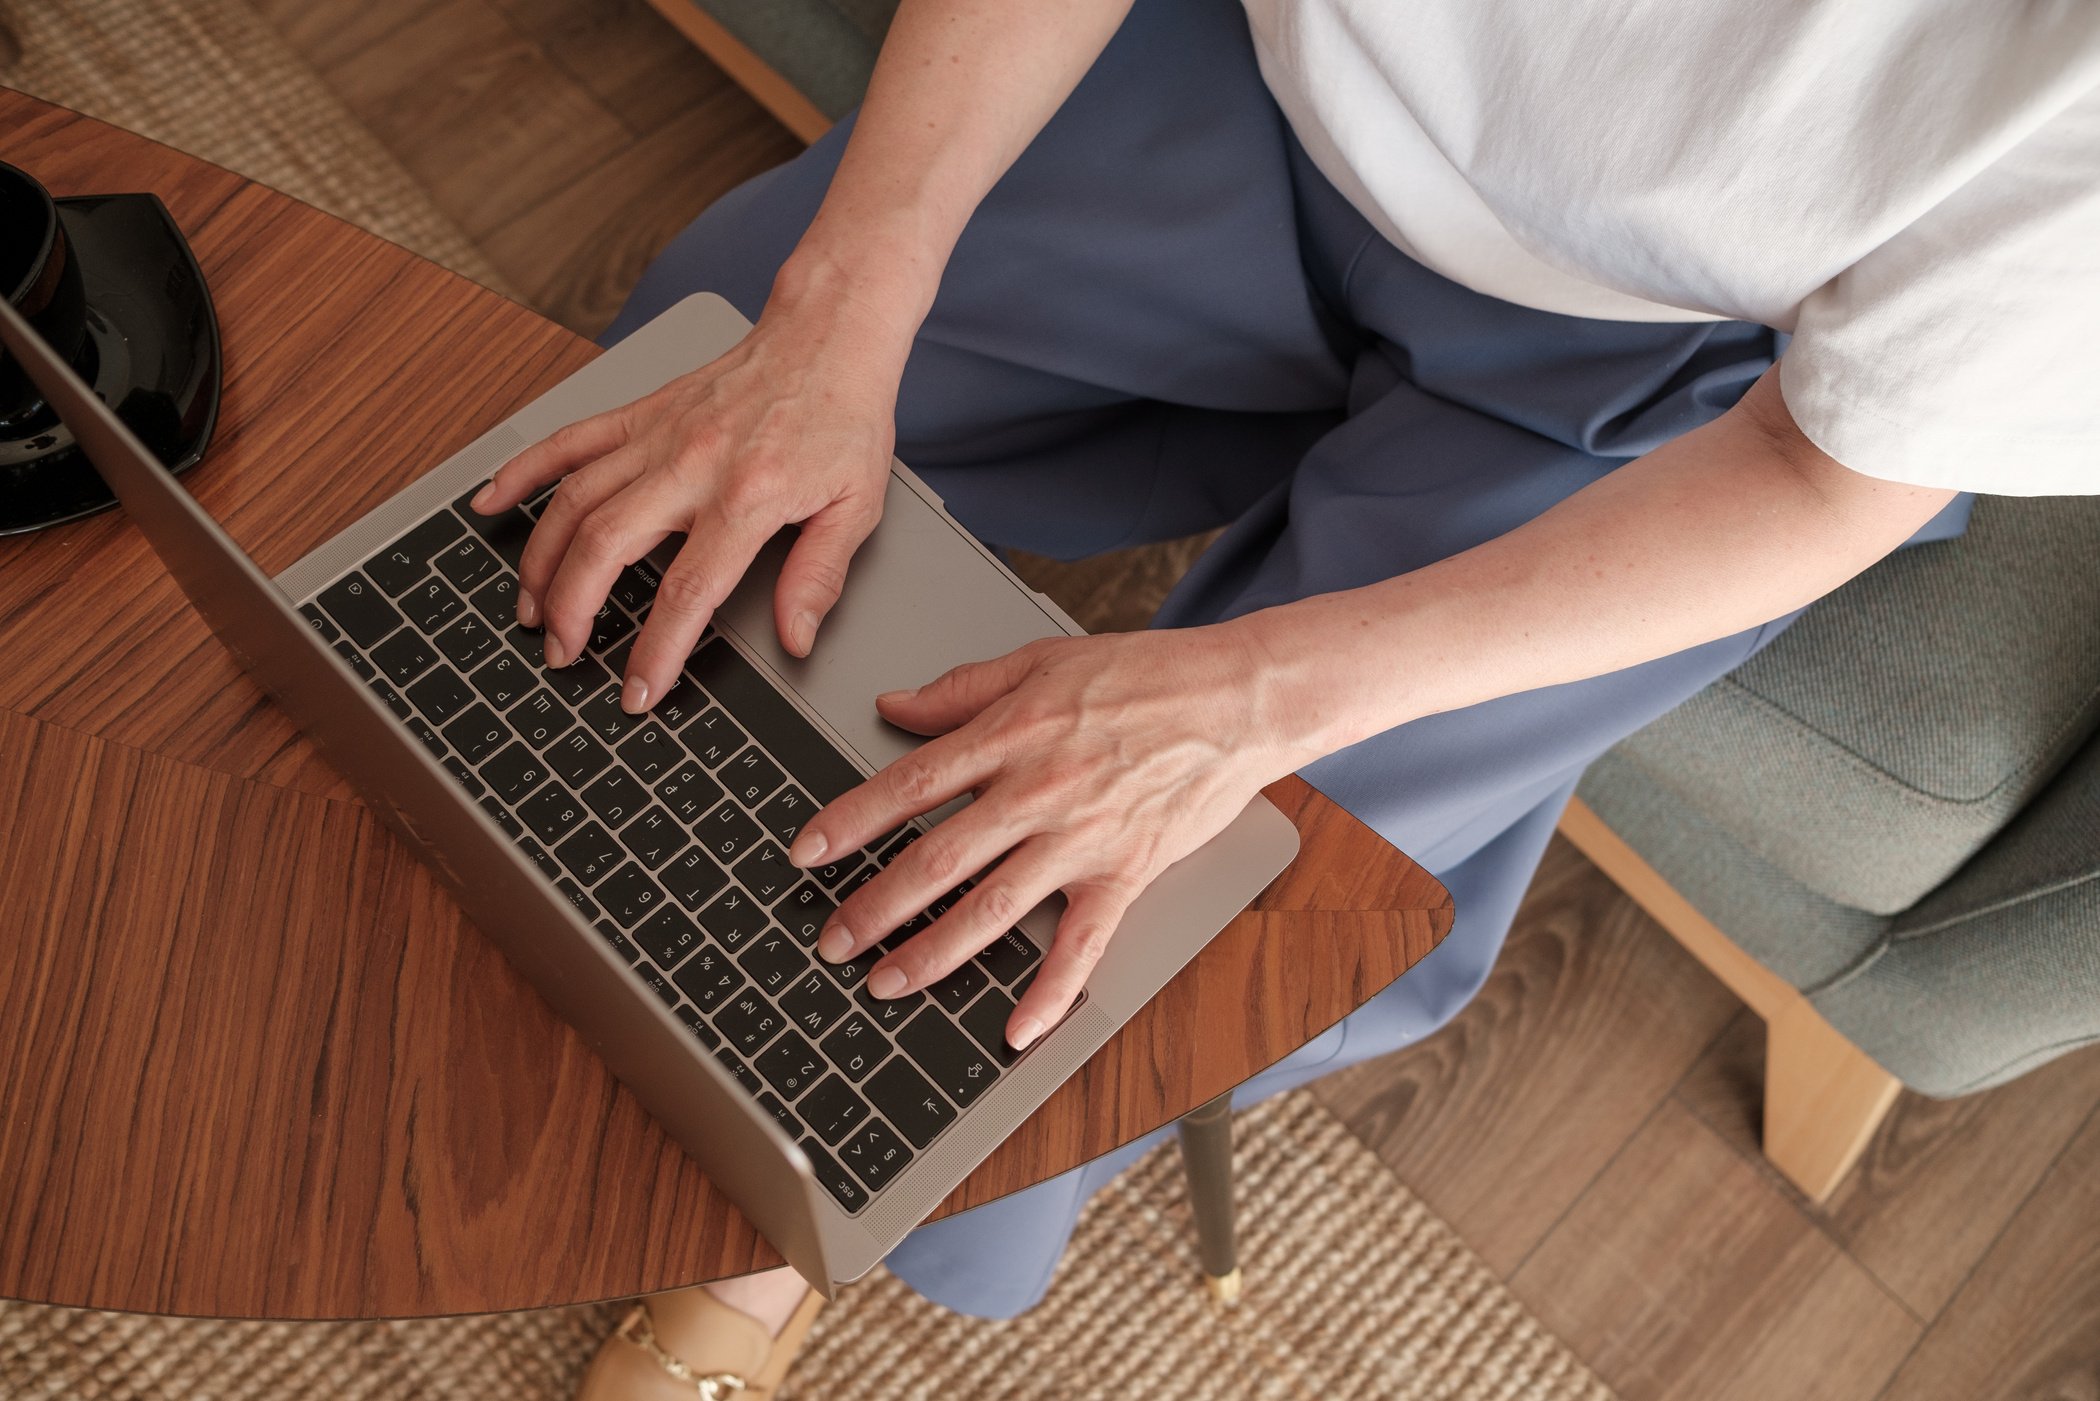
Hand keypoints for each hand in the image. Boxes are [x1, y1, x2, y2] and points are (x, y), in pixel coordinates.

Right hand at [471, 290, 910, 710]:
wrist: (826, 337)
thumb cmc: (842, 420)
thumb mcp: (856, 508)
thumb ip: (819, 577)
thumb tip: (795, 639)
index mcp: (746, 498)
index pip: (686, 592)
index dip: (655, 651)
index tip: (638, 692)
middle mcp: (690, 466)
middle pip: (605, 546)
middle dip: (573, 610)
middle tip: (563, 654)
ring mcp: (656, 436)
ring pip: (574, 501)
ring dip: (542, 561)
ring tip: (531, 610)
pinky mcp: (639, 413)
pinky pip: (567, 441)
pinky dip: (523, 471)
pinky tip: (492, 504)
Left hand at [788, 623, 1302, 1050]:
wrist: (1237, 698)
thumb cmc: (1147, 675)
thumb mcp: (1042, 659)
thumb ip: (962, 688)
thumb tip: (894, 706)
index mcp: (1011, 734)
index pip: (911, 785)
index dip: (851, 822)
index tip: (807, 852)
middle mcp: (1038, 791)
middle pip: (936, 860)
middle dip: (874, 907)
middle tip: (830, 940)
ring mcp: (1081, 839)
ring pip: (992, 909)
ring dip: (933, 954)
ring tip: (886, 985)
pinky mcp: (1126, 874)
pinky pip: (1081, 945)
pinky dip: (1049, 993)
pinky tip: (1016, 1030)